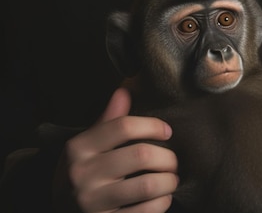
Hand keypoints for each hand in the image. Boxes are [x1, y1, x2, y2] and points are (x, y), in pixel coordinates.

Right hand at [57, 88, 177, 212]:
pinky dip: (163, 203)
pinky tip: (161, 198)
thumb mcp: (87, 145)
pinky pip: (147, 211)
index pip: (124, 126)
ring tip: (170, 180)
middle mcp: (83, 174)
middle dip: (168, 158)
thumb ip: (109, 120)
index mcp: (79, 148)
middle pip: (142, 155)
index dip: (153, 126)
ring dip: (169, 181)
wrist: (60, 209)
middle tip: (172, 162)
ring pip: (149, 185)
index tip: (167, 131)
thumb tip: (125, 89)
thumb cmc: (83, 172)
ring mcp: (94, 202)